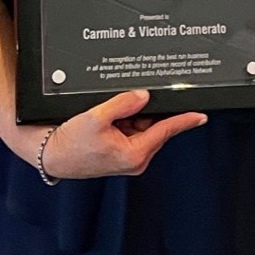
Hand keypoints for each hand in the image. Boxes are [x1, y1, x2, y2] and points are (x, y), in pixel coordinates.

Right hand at [37, 90, 206, 179]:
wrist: (53, 155)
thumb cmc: (72, 144)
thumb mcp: (96, 117)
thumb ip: (123, 104)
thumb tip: (144, 95)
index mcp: (134, 154)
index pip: (165, 131)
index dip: (184, 120)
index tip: (201, 114)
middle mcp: (135, 158)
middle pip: (154, 126)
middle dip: (148, 110)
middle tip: (133, 98)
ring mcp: (128, 156)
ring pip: (142, 126)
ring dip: (134, 114)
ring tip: (111, 111)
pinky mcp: (120, 152)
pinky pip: (131, 129)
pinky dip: (126, 119)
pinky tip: (111, 114)